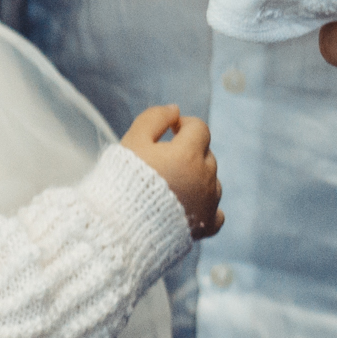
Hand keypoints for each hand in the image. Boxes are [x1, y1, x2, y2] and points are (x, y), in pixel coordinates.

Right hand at [124, 106, 222, 237]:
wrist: (120, 227)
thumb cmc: (123, 182)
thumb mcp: (131, 142)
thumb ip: (154, 119)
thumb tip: (175, 110)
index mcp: (188, 154)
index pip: (199, 128)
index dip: (183, 125)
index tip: (168, 132)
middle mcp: (205, 177)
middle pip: (206, 154)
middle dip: (189, 152)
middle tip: (162, 161)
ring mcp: (208, 203)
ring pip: (212, 182)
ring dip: (198, 179)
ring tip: (172, 186)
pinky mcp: (205, 226)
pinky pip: (216, 213)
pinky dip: (205, 207)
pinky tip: (190, 207)